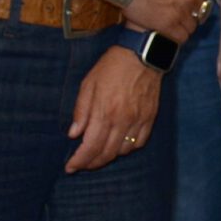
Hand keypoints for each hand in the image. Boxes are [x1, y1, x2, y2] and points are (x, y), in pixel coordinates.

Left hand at [65, 47, 162, 172]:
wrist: (143, 53)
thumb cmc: (112, 66)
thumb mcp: (88, 83)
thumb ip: (81, 111)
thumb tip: (73, 134)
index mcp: (105, 111)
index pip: (90, 146)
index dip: (79, 161)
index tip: (70, 167)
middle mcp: (122, 120)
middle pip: (106, 153)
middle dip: (91, 163)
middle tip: (81, 164)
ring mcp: (138, 120)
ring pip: (123, 151)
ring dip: (108, 157)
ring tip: (98, 154)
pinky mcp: (150, 117)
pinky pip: (139, 142)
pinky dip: (127, 148)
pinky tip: (119, 145)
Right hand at [124, 0, 209, 39]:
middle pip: (198, 12)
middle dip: (189, 12)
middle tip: (175, 11)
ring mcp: (178, 14)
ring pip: (190, 26)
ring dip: (183, 25)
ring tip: (171, 22)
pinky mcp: (166, 26)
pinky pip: (180, 37)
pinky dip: (176, 36)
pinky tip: (167, 31)